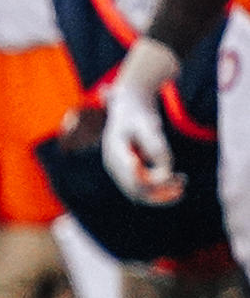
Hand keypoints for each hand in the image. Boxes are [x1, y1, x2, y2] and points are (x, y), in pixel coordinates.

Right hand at [102, 38, 185, 204]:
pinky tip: (176, 178)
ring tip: (183, 183)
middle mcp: (114, 165)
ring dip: (162, 193)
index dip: (155, 184)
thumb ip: (157, 148)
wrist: (127, 103)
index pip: (134, 180)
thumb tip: (167, 173)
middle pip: (136, 192)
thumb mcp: (149, 125)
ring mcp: (119, 168)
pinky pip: (142, 186)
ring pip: (139, 192)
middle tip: (183, 187)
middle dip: (161, 194)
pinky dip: (159, 187)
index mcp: (115, 153)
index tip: (175, 176)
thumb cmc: (139, 112)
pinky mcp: (127, 169)